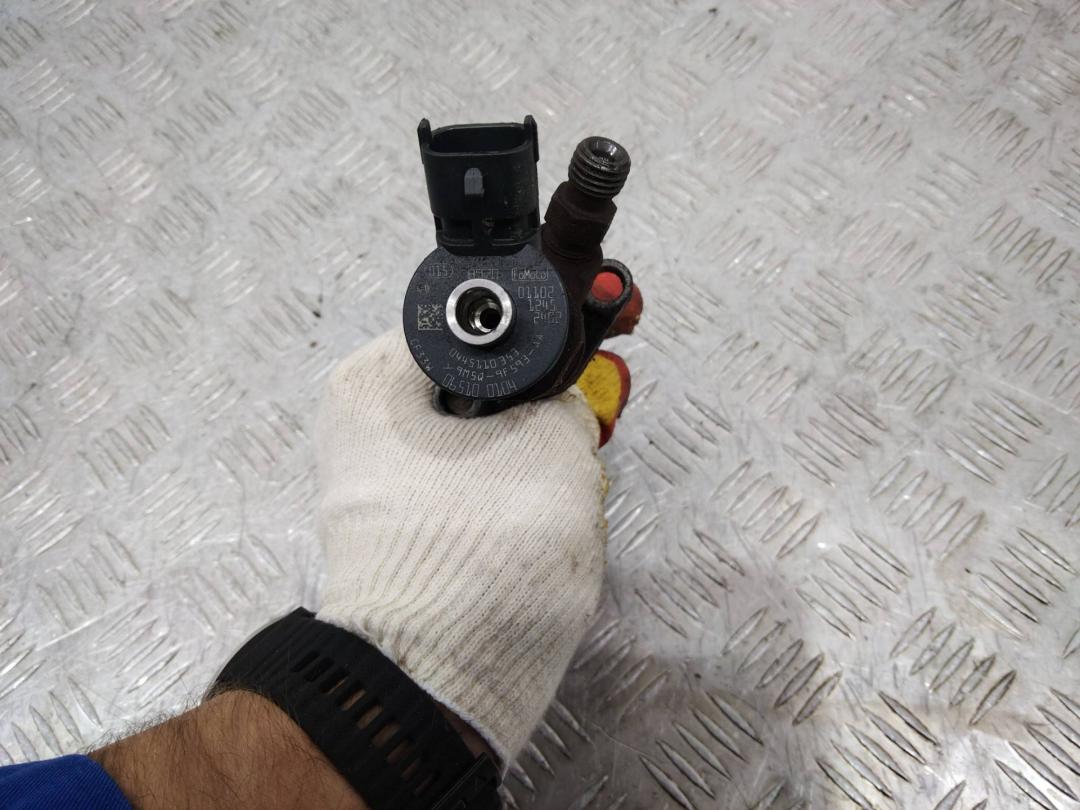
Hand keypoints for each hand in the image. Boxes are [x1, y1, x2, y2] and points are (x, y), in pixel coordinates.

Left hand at [316, 331, 610, 765]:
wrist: (438, 685)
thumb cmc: (485, 547)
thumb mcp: (553, 445)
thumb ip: (562, 401)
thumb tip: (554, 410)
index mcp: (373, 381)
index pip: (473, 330)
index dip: (540, 345)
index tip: (586, 363)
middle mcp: (358, 427)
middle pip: (477, 393)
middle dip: (535, 419)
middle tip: (575, 438)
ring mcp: (376, 488)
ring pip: (483, 451)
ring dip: (529, 469)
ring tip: (555, 497)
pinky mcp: (402, 539)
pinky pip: (472, 499)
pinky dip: (509, 508)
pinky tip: (534, 532)